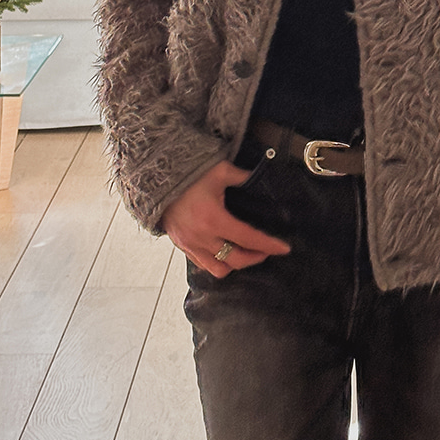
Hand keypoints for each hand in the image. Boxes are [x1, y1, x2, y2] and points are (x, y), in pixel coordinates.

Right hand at [161, 160, 290, 277]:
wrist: (156, 183)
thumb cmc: (187, 177)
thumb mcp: (218, 171)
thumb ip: (241, 176)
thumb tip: (257, 176)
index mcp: (214, 219)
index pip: (248, 238)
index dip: (268, 245)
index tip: (283, 249)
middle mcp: (202, 237)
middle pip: (236, 260)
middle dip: (255, 257)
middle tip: (266, 250)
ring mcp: (191, 245)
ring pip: (219, 268)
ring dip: (236, 264)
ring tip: (246, 254)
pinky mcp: (183, 247)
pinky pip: (203, 265)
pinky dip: (218, 263)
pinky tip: (226, 253)